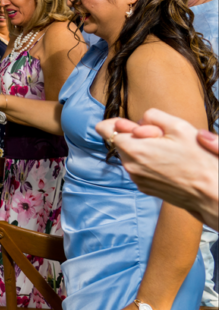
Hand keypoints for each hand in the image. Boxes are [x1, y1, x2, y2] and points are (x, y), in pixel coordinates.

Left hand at [97, 109, 217, 226]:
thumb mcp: (179, 126)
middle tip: (162, 139)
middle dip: (136, 136)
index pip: (103, 128)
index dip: (120, 122)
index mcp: (132, 149)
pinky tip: (169, 164)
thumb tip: (138, 121)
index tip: (137, 125)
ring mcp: (136, 179)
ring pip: (130, 155)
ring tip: (168, 153)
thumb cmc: (199, 160)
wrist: (212, 193)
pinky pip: (139, 168)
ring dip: (143, 149)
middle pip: (120, 141)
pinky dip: (148, 163)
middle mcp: (129, 165)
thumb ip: (152, 116)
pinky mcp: (145, 188)